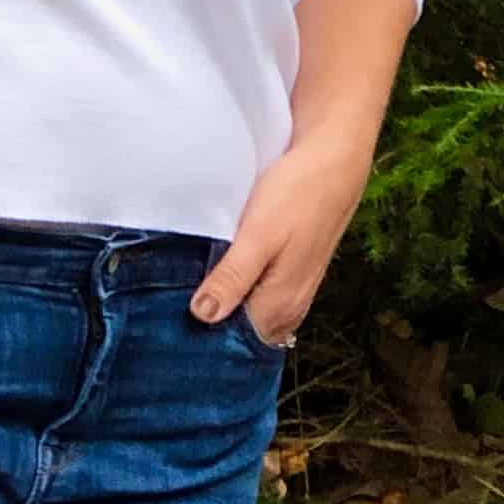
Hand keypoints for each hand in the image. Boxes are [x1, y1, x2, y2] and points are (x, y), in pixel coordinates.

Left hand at [190, 134, 370, 347]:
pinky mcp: (291, 271)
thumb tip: (202, 316)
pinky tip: (217, 269)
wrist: (335, 160)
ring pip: (248, 310)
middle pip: (241, 330)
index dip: (202, 335)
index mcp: (279, 307)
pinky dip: (236, 286)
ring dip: (223, 301)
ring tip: (185, 286)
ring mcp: (292, 290)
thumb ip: (232, 278)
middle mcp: (289, 308)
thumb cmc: (298, 194)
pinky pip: (257, 292)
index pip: (233, 343)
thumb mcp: (258, 235)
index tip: (171, 323)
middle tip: (169, 304)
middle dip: (210, 321)